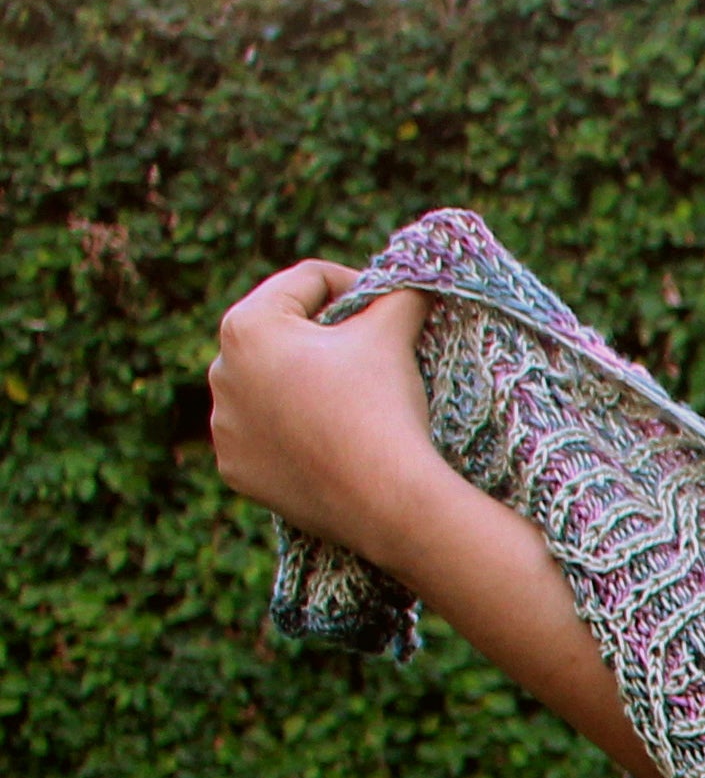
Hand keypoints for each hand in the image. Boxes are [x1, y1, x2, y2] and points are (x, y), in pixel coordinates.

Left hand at [207, 259, 451, 564]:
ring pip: (268, 387)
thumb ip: (399, 292)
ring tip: (348, 405)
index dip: (354, 285)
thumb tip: (412, 278)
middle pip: (282, 335)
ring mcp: (223, 425)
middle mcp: (219, 370)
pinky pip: (262, 436)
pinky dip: (290, 434)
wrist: (385, 499)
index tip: (388, 306)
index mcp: (247, 326)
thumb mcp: (394, 331)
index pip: (306, 282)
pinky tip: (325, 443)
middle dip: (323, 339)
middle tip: (371, 357)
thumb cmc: (383, 406)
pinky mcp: (235, 468)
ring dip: (302, 386)